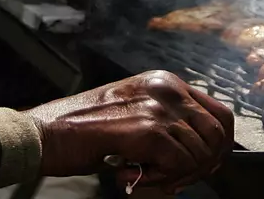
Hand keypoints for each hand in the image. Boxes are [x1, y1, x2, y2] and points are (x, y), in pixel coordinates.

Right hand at [24, 70, 233, 192]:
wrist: (45, 133)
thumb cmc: (83, 129)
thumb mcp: (133, 111)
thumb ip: (166, 123)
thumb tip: (198, 155)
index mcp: (166, 82)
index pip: (218, 113)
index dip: (219, 144)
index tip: (207, 165)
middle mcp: (168, 90)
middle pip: (216, 134)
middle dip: (203, 164)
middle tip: (176, 180)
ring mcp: (160, 108)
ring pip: (199, 153)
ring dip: (177, 175)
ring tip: (145, 177)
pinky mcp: (150, 131)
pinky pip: (179, 166)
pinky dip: (162, 180)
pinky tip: (132, 176)